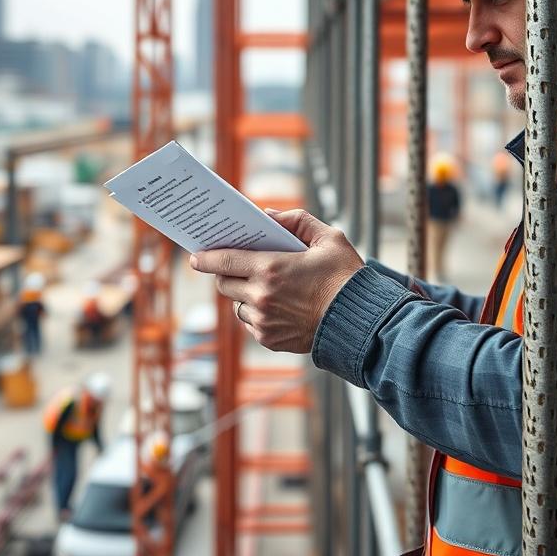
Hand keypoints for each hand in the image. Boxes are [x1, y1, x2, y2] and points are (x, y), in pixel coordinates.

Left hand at [189, 209, 363, 352]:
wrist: (360, 321)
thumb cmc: (347, 277)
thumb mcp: (329, 238)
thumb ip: (296, 220)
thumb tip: (268, 216)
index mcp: (271, 269)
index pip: (223, 261)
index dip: (205, 257)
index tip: (196, 256)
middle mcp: (261, 297)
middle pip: (224, 284)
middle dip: (225, 274)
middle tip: (234, 266)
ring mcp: (263, 321)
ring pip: (237, 305)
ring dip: (243, 294)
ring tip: (263, 287)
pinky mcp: (269, 339)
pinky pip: (251, 323)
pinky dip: (257, 313)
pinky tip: (276, 306)